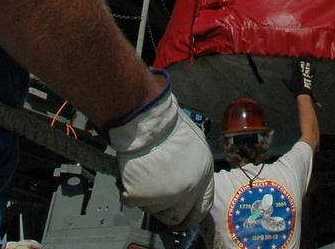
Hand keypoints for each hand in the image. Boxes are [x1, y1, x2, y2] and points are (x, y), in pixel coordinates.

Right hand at [107, 73, 213, 226]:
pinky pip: (133, 202)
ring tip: (144, 175)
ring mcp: (166, 196)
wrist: (146, 119)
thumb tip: (187, 186)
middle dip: (166, 210)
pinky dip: (130, 193)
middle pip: (178, 216)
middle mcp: (189, 189)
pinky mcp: (143, 196)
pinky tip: (131, 176)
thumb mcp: (194, 145)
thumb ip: (194, 169)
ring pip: (154, 210)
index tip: (183, 215)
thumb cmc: (168, 125)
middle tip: (156, 196)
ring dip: (148, 199)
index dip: (191, 213)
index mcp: (204, 175)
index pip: (202, 208)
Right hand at [285, 59, 313, 96]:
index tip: (294, 60)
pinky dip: (313, 70)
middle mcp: (300, 73)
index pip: (294, 66)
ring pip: (306, 67)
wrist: (302, 92)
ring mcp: (305, 74)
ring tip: (308, 59)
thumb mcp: (289, 85)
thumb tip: (282, 79)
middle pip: (300, 65)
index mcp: (295, 74)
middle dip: (301, 61)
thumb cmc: (295, 89)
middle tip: (302, 57)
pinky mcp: (309, 77)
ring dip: (307, 63)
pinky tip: (315, 67)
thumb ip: (286, 81)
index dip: (294, 63)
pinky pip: (312, 73)